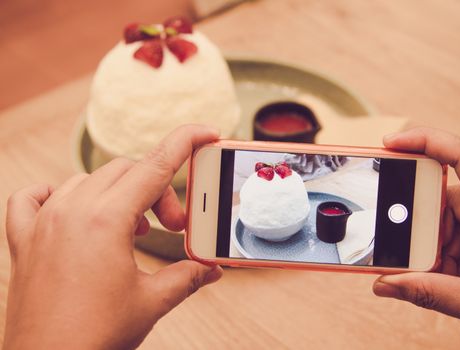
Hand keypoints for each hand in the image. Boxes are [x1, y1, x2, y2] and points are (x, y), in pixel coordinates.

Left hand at [3, 125, 222, 349]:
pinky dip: (54, 194)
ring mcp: (43, 222)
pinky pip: (31, 198)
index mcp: (107, 220)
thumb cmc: (95, 336)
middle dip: (159, 192)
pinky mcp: (23, 240)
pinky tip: (68, 208)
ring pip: (88, 180)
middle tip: (172, 226)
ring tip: (131, 229)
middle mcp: (72, 210)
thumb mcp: (153, 302)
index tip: (205, 132)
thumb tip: (212, 269)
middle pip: (127, 171)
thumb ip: (188, 276)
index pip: (156, 165)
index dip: (185, 143)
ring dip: (119, 194)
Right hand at [372, 127, 459, 347]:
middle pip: (451, 195)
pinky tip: (453, 272)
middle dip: (428, 225)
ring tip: (443, 274)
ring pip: (454, 215)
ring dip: (439, 244)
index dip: (427, 141)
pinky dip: (451, 249)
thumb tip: (386, 283)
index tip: (392, 143)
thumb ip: (432, 293)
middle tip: (418, 252)